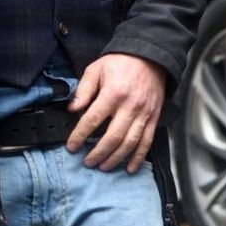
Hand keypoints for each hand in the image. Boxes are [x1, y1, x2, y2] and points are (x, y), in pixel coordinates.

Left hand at [66, 53, 166, 172]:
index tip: (71, 146)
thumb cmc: (121, 63)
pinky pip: (146, 141)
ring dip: (116, 158)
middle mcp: (130, 106)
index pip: (93, 119)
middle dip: (98, 153)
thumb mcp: (96, 69)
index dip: (80, 135)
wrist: (150, 57)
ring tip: (103, 166)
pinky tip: (130, 168)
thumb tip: (72, 109)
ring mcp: (144, 114)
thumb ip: (83, 90)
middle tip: (87, 162)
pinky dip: (138, 157)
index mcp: (113, 93)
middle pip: (113, 137)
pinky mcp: (153, 118)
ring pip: (130, 143)